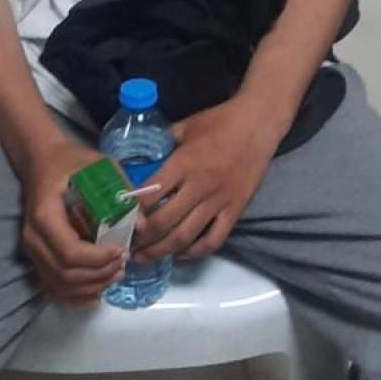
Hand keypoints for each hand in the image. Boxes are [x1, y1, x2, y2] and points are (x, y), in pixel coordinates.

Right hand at [20, 135, 126, 304]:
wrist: (41, 161)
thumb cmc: (71, 161)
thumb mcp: (100, 166)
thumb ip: (122, 191)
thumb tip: (143, 226)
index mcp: (45, 215)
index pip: (71, 252)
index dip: (99, 259)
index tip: (122, 250)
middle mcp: (33, 237)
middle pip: (66, 274)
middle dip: (99, 275)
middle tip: (124, 264)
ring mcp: (31, 250)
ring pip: (60, 284)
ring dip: (91, 286)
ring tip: (116, 274)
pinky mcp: (36, 257)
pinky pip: (53, 286)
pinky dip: (75, 295)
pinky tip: (97, 291)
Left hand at [132, 99, 279, 259]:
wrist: (259, 123)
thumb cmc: (220, 121)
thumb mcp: (185, 127)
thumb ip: (163, 143)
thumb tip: (142, 157)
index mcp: (183, 163)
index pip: (150, 195)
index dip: (133, 211)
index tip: (121, 220)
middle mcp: (199, 186)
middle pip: (164, 222)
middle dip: (142, 239)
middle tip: (128, 246)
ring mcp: (219, 201)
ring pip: (185, 236)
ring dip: (162, 251)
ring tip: (146, 257)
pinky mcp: (235, 210)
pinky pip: (214, 239)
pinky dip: (195, 252)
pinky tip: (180, 255)